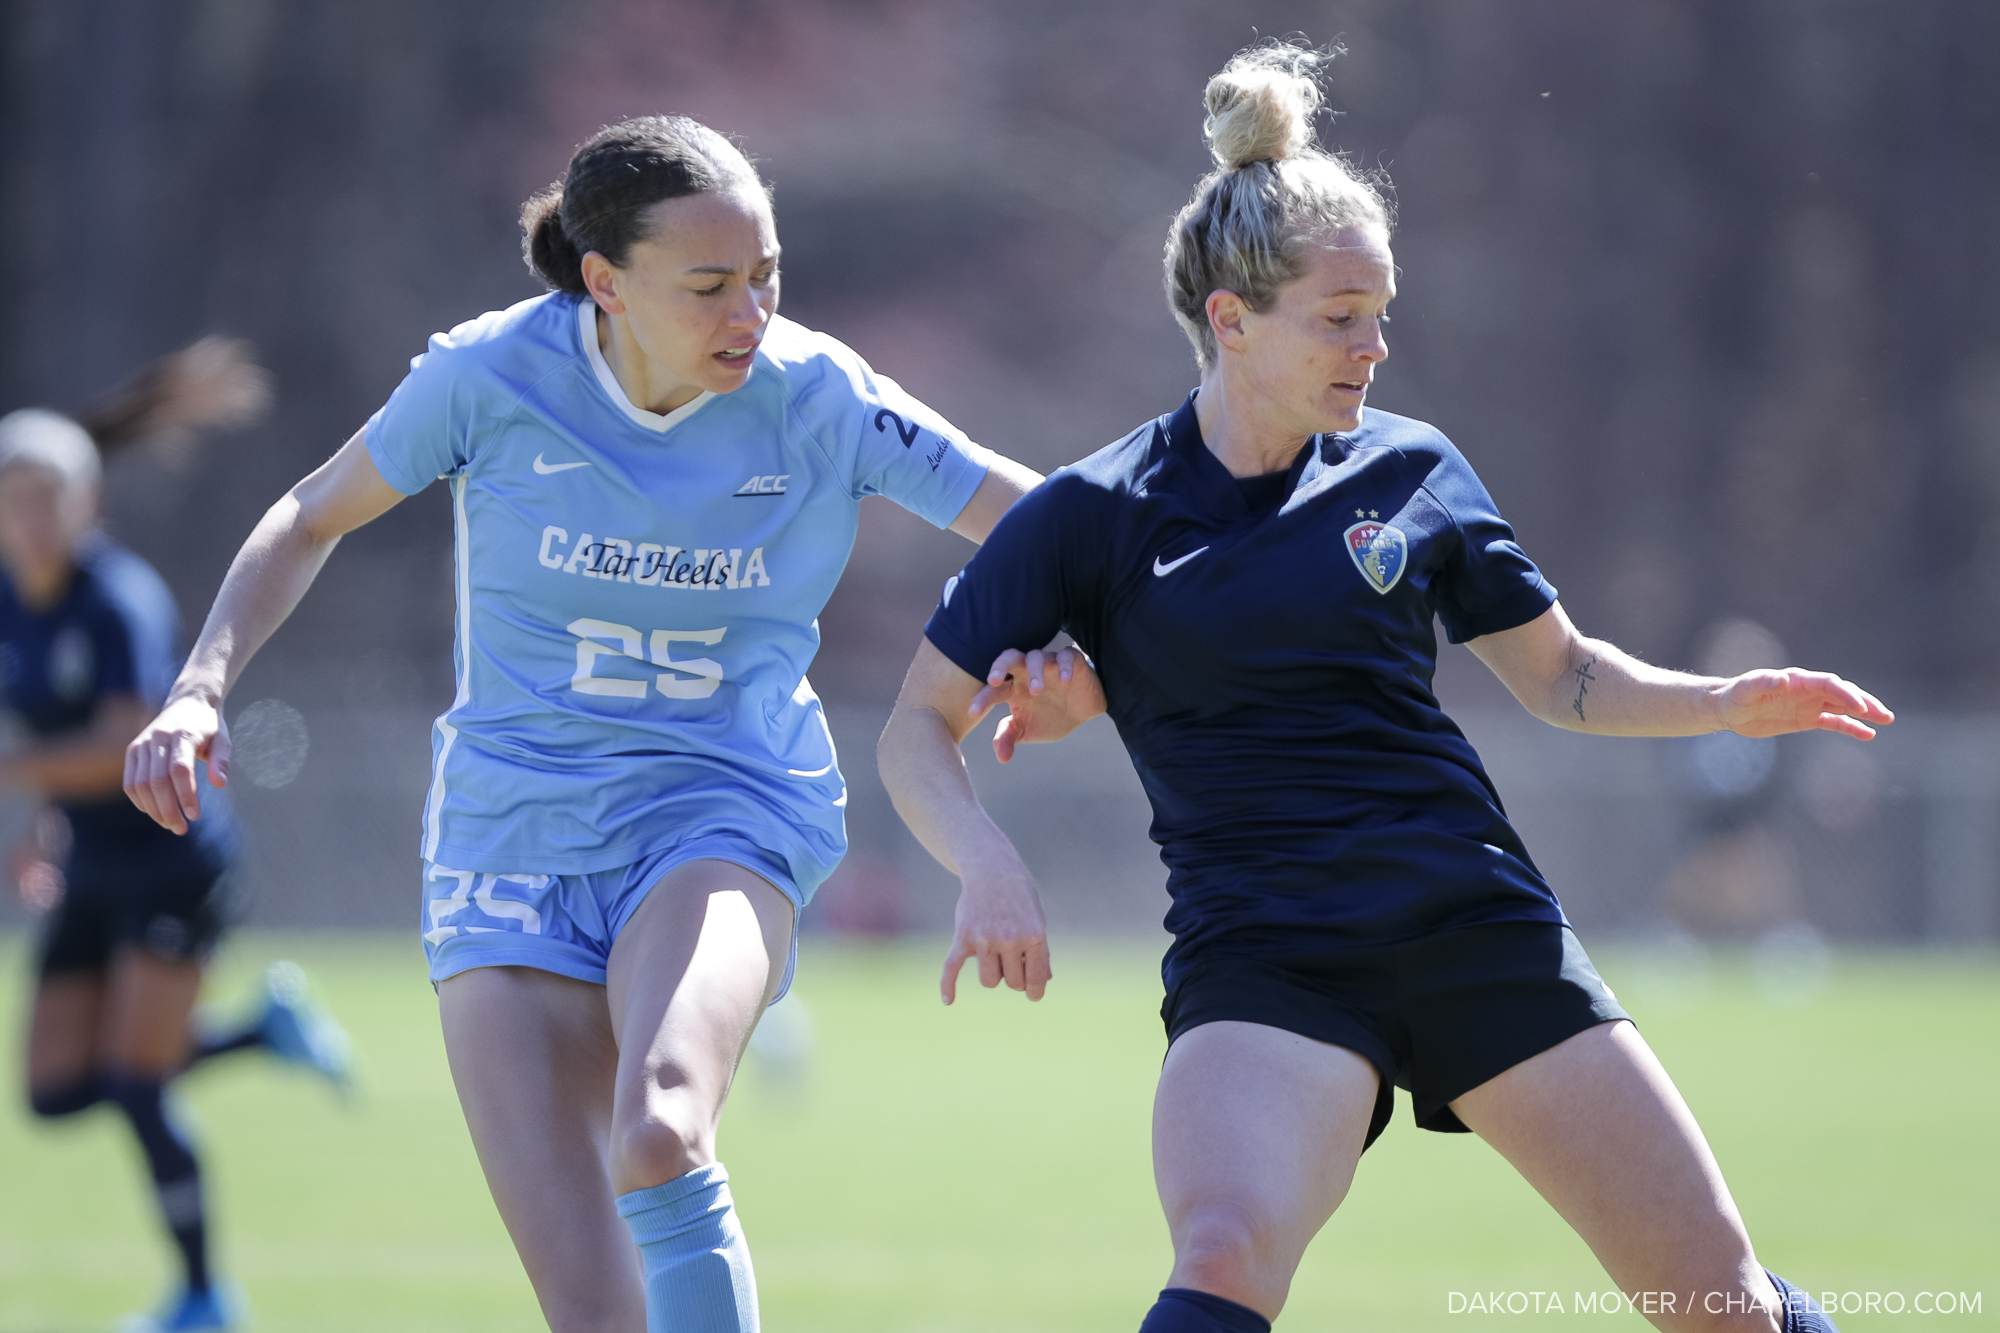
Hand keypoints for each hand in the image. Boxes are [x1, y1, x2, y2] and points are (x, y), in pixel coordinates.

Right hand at [124, 692, 231, 833]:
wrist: (187, 702)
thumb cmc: (208, 726)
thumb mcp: (223, 740)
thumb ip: (221, 761)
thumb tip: (219, 785)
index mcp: (182, 734)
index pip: (179, 770)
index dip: (185, 795)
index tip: (195, 815)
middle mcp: (157, 738)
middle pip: (156, 781)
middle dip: (168, 810)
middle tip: (182, 829)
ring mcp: (141, 744)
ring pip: (140, 785)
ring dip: (153, 810)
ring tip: (171, 825)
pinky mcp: (132, 751)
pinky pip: (130, 782)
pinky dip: (140, 801)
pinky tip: (155, 812)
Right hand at [940, 850, 1051, 1004]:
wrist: (991, 868)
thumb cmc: (1020, 896)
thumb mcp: (1037, 920)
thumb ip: (1041, 951)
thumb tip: (1043, 981)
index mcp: (1034, 935)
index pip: (1036, 979)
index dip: (1035, 991)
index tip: (1033, 993)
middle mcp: (1009, 938)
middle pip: (1012, 983)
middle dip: (1014, 978)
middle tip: (1014, 960)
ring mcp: (983, 938)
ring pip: (989, 981)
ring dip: (993, 974)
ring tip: (996, 956)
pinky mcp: (962, 936)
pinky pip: (952, 967)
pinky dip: (947, 985)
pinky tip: (948, 1001)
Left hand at [970, 646, 1106, 763]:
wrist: (1083, 711)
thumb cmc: (1048, 716)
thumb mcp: (1027, 730)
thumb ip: (1009, 737)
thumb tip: (1001, 757)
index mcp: (1013, 688)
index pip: (994, 690)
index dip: (982, 699)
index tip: (972, 712)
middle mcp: (1027, 672)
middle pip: (1009, 658)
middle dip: (999, 666)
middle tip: (993, 679)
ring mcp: (1049, 664)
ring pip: (1036, 657)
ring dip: (1033, 672)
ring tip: (1036, 690)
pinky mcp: (1071, 661)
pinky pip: (1065, 657)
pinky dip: (1064, 666)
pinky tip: (1064, 680)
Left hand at [1715, 669, 1893, 740]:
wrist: (1728, 709)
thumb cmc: (1735, 696)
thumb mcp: (1746, 690)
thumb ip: (1763, 683)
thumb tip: (1784, 679)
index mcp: (1798, 680)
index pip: (1829, 684)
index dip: (1846, 694)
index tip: (1860, 708)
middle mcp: (1808, 690)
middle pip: (1843, 692)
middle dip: (1864, 702)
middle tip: (1882, 714)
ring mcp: (1809, 704)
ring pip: (1843, 706)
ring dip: (1865, 712)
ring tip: (1885, 720)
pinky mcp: (1806, 719)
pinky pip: (1834, 722)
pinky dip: (1851, 727)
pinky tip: (1867, 734)